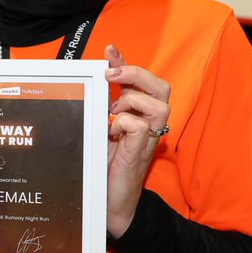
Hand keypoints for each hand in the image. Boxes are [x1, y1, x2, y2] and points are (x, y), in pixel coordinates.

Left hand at [104, 45, 170, 238]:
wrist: (108, 202)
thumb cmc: (104, 166)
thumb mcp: (99, 129)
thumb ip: (100, 108)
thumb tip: (89, 84)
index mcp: (138, 114)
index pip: (139, 81)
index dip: (125, 63)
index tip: (109, 50)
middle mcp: (149, 124)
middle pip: (162, 86)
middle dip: (137, 73)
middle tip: (111, 76)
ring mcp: (148, 138)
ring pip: (159, 104)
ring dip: (132, 101)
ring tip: (113, 111)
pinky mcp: (141, 152)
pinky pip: (140, 126)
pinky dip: (124, 123)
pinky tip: (112, 134)